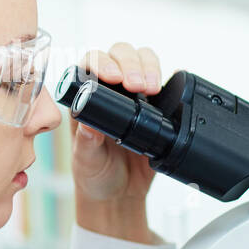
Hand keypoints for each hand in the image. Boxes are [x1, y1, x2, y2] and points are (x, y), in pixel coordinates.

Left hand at [69, 43, 162, 205]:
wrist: (119, 193)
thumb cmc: (94, 174)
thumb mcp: (86, 161)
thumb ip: (86, 142)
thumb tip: (90, 122)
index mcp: (82, 96)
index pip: (88, 64)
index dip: (101, 62)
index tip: (113, 77)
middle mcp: (107, 89)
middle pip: (118, 54)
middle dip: (129, 63)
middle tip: (136, 86)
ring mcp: (133, 94)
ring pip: (141, 60)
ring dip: (148, 67)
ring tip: (152, 88)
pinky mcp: (155, 103)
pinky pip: (163, 79)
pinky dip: (166, 77)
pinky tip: (164, 91)